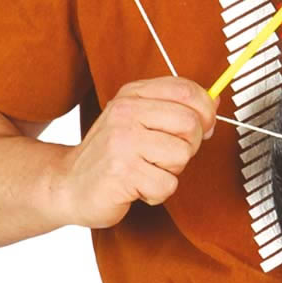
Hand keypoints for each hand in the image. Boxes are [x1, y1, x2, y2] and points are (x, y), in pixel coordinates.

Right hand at [53, 77, 217, 228]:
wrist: (67, 184)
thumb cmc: (111, 152)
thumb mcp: (139, 117)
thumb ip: (176, 106)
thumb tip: (215, 100)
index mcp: (133, 93)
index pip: (186, 90)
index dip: (205, 110)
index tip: (204, 126)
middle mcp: (126, 112)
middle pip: (190, 123)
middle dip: (189, 146)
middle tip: (168, 155)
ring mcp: (122, 142)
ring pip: (181, 155)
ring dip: (171, 171)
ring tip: (147, 169)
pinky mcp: (122, 173)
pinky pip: (167, 184)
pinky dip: (157, 192)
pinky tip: (137, 186)